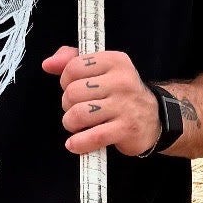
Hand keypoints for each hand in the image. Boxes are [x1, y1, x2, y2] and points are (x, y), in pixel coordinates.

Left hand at [42, 47, 160, 155]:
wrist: (155, 118)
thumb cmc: (121, 93)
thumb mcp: (102, 69)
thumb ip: (72, 60)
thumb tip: (48, 64)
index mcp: (115, 61)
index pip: (73, 67)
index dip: (66, 80)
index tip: (74, 88)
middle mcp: (122, 81)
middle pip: (72, 92)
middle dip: (68, 104)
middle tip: (78, 108)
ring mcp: (125, 106)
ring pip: (78, 114)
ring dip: (71, 123)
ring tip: (78, 125)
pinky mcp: (126, 129)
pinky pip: (92, 137)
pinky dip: (78, 143)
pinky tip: (75, 143)